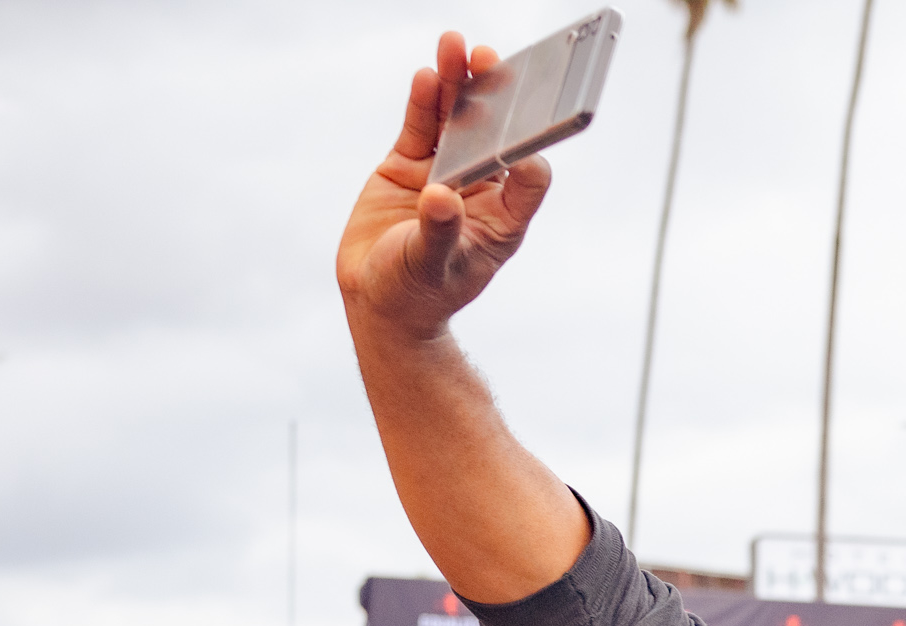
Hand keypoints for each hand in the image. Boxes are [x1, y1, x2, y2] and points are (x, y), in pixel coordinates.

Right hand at [336, 31, 555, 341]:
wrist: (376, 299)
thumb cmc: (417, 293)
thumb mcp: (431, 266)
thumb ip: (440, 230)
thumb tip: (442, 196)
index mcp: (502, 219)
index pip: (528, 178)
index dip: (528, 153)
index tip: (519, 137)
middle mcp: (478, 190)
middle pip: (493, 134)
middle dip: (492, 97)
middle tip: (490, 59)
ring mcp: (444, 173)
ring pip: (456, 121)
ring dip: (457, 84)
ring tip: (455, 46)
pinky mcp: (409, 165)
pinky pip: (420, 126)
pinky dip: (424, 101)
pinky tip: (428, 76)